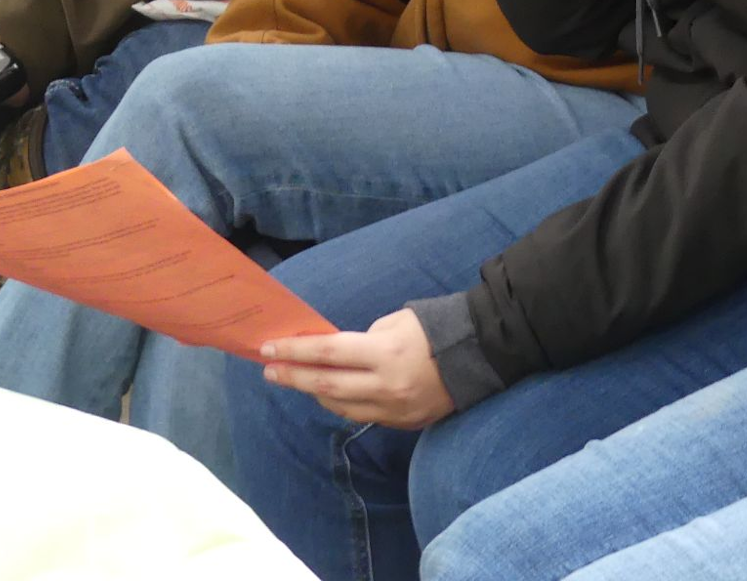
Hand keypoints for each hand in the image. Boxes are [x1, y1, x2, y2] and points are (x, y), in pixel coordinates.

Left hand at [259, 309, 454, 429]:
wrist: (478, 356)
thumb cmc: (432, 329)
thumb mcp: (394, 323)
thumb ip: (359, 341)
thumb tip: (329, 352)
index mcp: (384, 353)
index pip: (327, 353)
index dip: (294, 352)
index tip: (268, 349)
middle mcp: (386, 386)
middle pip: (326, 386)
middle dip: (293, 377)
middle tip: (269, 370)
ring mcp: (394, 409)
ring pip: (340, 407)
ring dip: (313, 393)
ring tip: (295, 379)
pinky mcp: (402, 423)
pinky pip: (361, 415)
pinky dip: (340, 403)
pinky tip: (327, 393)